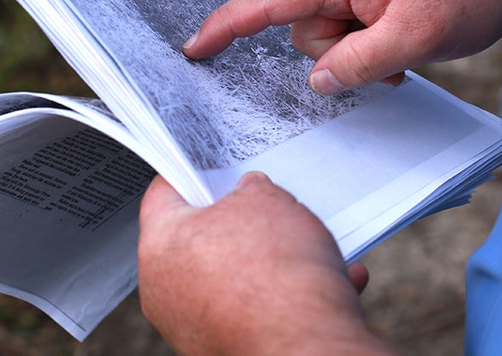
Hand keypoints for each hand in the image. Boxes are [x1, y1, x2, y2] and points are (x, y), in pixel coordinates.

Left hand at [138, 173, 389, 354]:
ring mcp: (196, 326)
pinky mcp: (229, 347)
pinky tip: (339, 281)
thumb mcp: (267, 200)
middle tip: (268, 202)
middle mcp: (168, 292)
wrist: (305, 347)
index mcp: (161, 246)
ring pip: (237, 278)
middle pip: (202, 240)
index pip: (163, 194)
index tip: (211, 163)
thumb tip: (251, 193)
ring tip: (314, 244)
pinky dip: (295, 295)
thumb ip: (252, 190)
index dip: (191, 172)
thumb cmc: (276, 273)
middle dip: (242, 220)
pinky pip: (262, 311)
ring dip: (277, 259)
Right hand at [182, 0, 501, 93]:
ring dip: (361, 47)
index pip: (267, 0)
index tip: (194, 48)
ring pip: (331, 25)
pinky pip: (352, 12)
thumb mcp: (413, 40)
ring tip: (407, 45)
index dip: (227, 26)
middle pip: (306, 27)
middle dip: (340, 53)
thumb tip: (318, 81)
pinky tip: (406, 34)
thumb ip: (356, 64)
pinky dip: (371, 34)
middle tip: (393, 58)